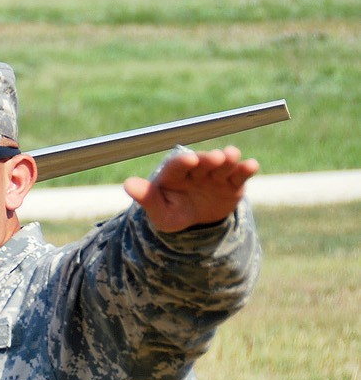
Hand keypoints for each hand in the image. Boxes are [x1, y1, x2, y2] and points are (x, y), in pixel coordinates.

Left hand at [124, 146, 258, 232]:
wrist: (195, 224)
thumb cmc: (172, 214)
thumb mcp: (159, 212)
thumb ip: (146, 197)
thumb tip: (127, 184)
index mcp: (173, 175)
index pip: (176, 165)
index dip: (182, 162)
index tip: (189, 159)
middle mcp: (195, 170)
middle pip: (203, 161)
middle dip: (208, 159)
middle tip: (215, 157)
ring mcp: (215, 175)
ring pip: (222, 164)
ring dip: (228, 159)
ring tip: (232, 155)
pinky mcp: (233, 183)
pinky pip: (240, 175)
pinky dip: (246, 169)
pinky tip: (252, 165)